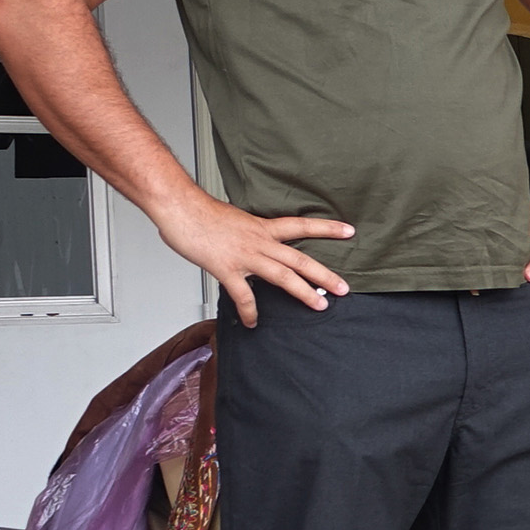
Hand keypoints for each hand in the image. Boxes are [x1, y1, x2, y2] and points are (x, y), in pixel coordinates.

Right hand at [150, 193, 352, 326]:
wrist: (179, 206)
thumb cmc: (200, 211)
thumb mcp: (235, 217)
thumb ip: (248, 232)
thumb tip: (251, 240)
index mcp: (262, 227)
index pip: (302, 225)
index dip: (327, 228)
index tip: (349, 231)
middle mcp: (259, 241)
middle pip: (300, 258)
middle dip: (324, 275)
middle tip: (344, 288)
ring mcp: (245, 256)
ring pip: (283, 276)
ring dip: (303, 292)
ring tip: (320, 306)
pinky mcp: (227, 268)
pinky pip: (244, 295)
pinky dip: (250, 311)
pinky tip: (253, 322)